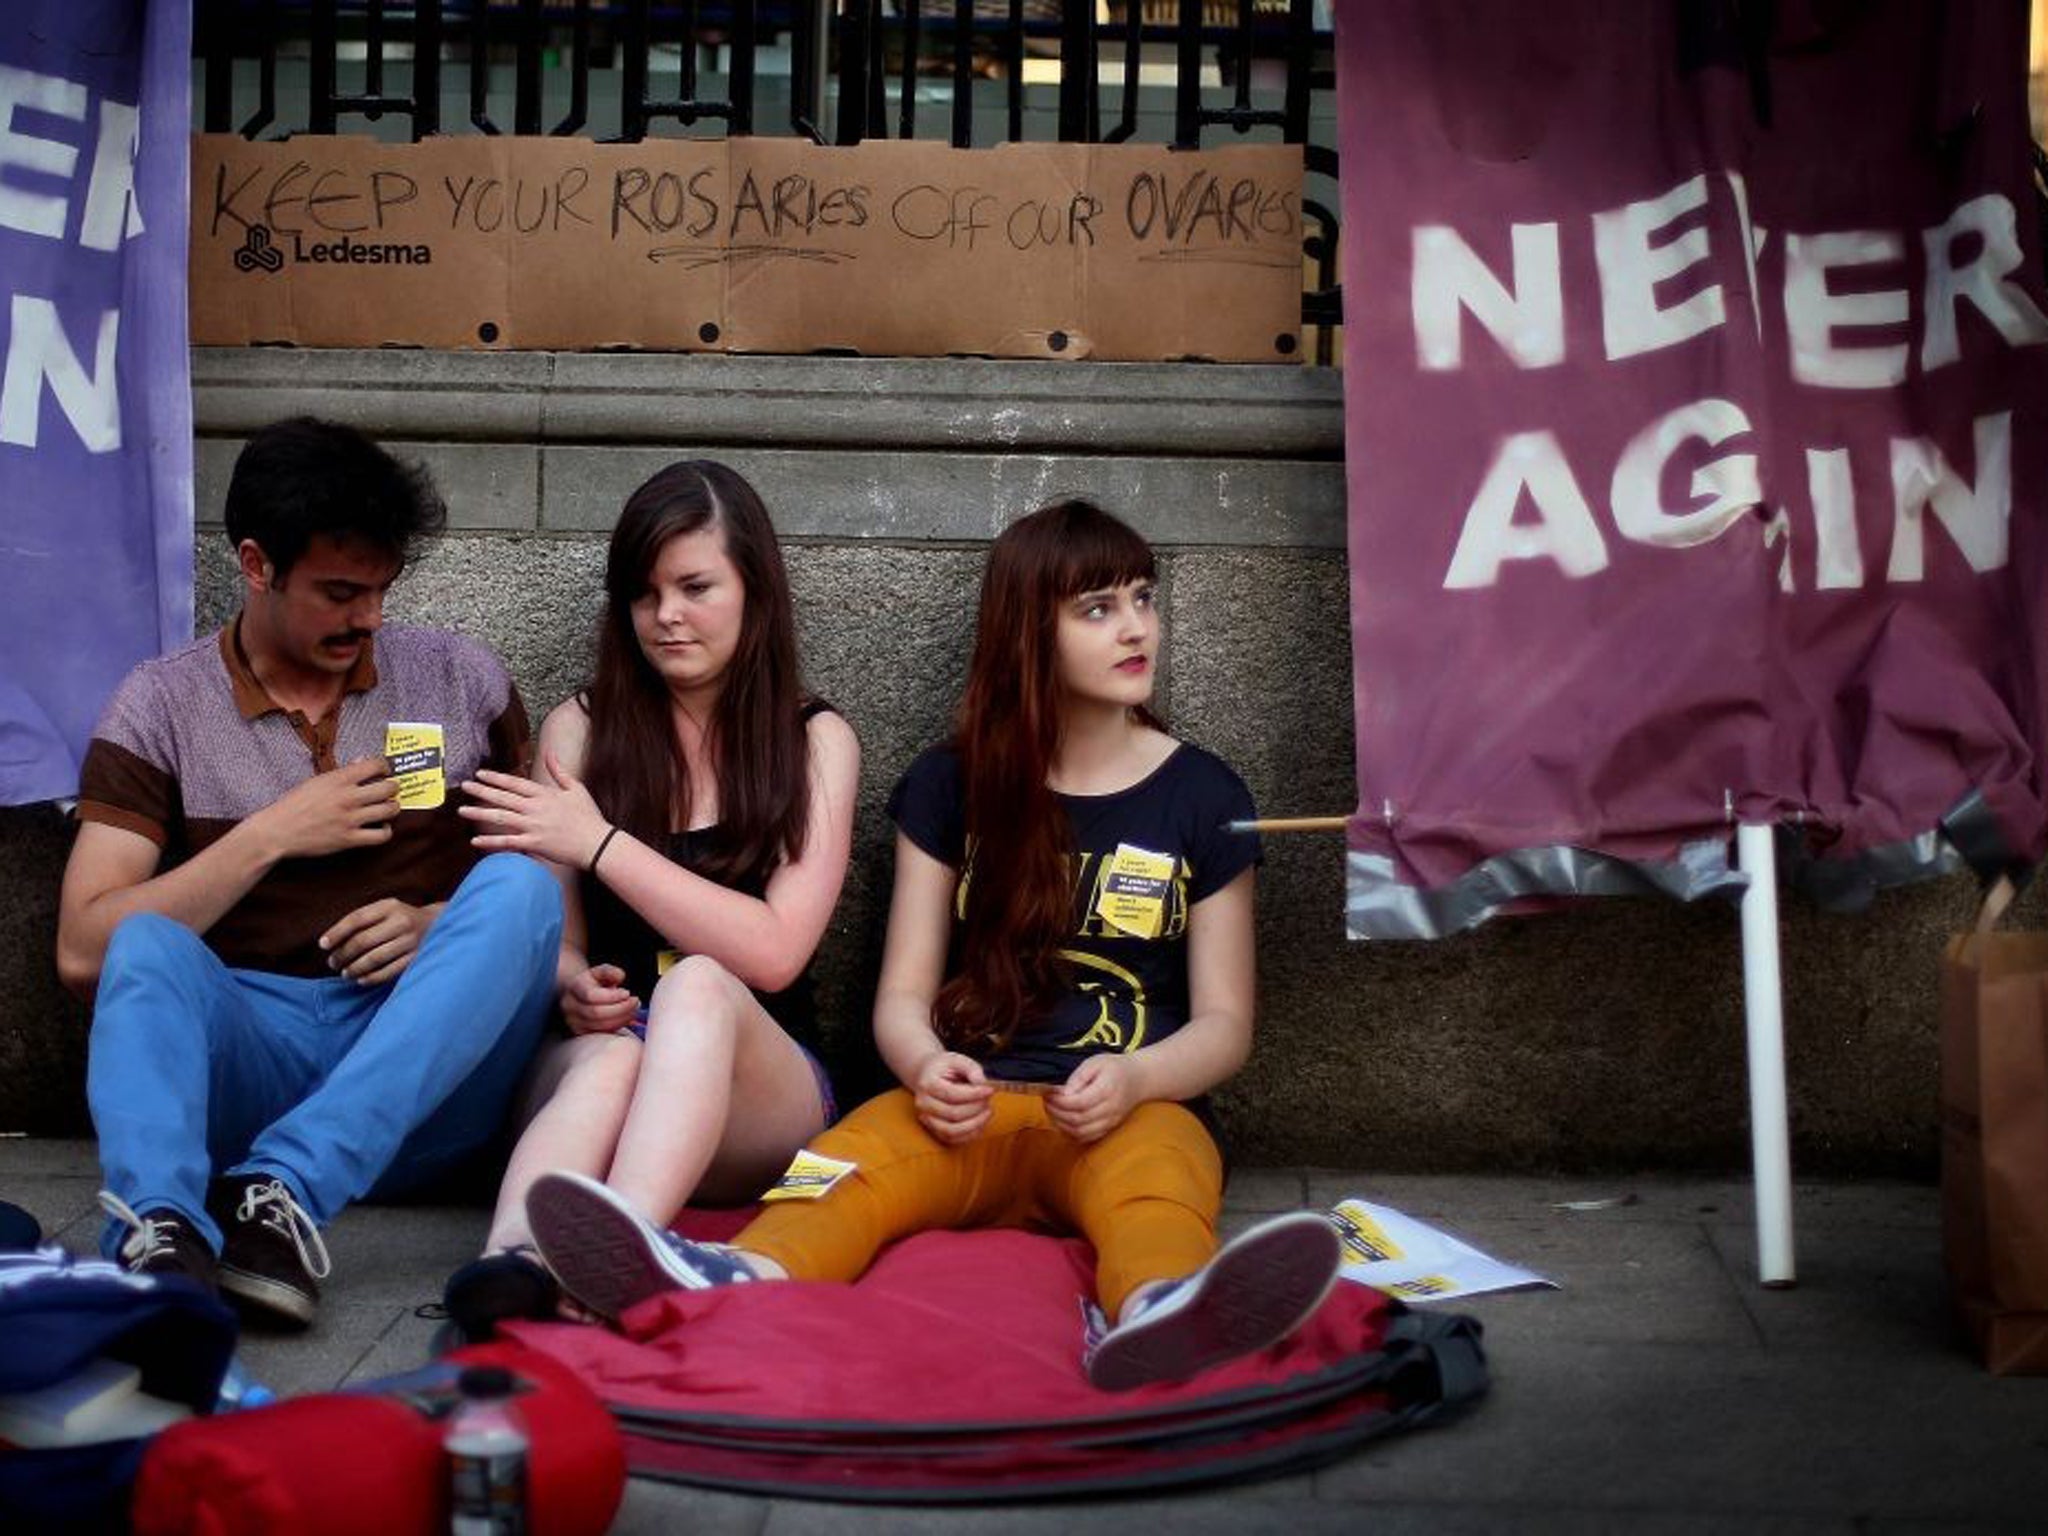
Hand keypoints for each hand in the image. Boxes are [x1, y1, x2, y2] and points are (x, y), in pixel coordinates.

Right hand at [253, 757, 398, 860]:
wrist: (277, 831)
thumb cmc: (293, 805)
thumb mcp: (316, 781)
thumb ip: (342, 772)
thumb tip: (362, 761)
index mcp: (338, 779)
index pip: (375, 765)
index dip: (384, 767)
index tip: (383, 771)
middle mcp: (348, 797)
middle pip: (388, 787)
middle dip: (393, 786)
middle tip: (389, 789)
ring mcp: (350, 819)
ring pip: (390, 810)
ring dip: (393, 807)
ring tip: (387, 807)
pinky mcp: (349, 839)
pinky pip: (381, 835)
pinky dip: (385, 831)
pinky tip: (380, 827)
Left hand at [319, 897, 438, 986]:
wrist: (438, 924)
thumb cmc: (401, 918)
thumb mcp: (385, 910)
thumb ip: (362, 920)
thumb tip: (330, 941)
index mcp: (390, 906)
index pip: (356, 919)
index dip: (336, 932)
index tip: (323, 945)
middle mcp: (401, 922)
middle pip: (363, 941)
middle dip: (343, 954)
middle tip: (332, 962)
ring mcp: (410, 941)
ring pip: (374, 958)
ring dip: (354, 968)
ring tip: (345, 973)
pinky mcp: (416, 958)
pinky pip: (389, 971)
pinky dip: (371, 977)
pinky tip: (361, 980)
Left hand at [460, 750, 611, 869]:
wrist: (597, 843)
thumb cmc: (589, 816)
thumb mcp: (576, 788)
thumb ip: (559, 771)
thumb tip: (549, 753)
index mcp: (544, 794)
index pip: (515, 783)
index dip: (496, 778)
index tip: (480, 774)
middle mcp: (535, 808)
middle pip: (503, 797)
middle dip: (481, 791)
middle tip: (465, 787)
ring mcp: (533, 826)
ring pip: (500, 818)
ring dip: (479, 814)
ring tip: (462, 811)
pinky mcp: (534, 844)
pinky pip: (508, 842)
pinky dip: (491, 842)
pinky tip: (475, 841)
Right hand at [561, 963, 640, 1034]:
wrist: (578, 995)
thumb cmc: (593, 982)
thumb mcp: (600, 971)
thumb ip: (610, 971)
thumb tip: (620, 977)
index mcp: (574, 987)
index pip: (591, 995)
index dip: (612, 996)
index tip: (628, 992)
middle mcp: (571, 1006)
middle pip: (596, 1013)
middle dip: (621, 1008)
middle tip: (636, 1002)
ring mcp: (574, 1022)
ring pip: (600, 1026)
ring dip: (622, 1018)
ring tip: (634, 1009)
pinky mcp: (582, 1033)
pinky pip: (602, 1034)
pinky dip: (618, 1026)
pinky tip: (627, 1017)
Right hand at [910, 1051, 992, 1144]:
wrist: (927, 1075)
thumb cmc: (944, 1067)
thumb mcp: (958, 1059)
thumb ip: (972, 1068)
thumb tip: (981, 1083)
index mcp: (927, 1084)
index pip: (953, 1094)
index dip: (975, 1094)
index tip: (990, 1089)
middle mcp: (923, 1104)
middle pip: (954, 1114)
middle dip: (976, 1108)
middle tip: (988, 1099)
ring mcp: (927, 1119)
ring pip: (952, 1131)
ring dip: (975, 1124)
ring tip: (987, 1111)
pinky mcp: (934, 1130)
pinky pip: (953, 1139)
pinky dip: (970, 1134)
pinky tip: (981, 1121)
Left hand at [1047, 1054, 1144, 1142]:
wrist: (1139, 1079)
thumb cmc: (1114, 1068)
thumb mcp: (1094, 1063)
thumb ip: (1077, 1078)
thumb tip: (1061, 1094)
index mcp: (1106, 1090)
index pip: (1078, 1103)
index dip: (1059, 1101)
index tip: (1048, 1093)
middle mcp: (1110, 1109)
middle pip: (1078, 1119)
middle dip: (1057, 1113)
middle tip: (1046, 1102)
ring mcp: (1111, 1121)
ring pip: (1081, 1132)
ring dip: (1062, 1125)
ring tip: (1052, 1111)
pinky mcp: (1109, 1128)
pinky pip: (1087, 1137)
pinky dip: (1071, 1133)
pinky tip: (1063, 1122)